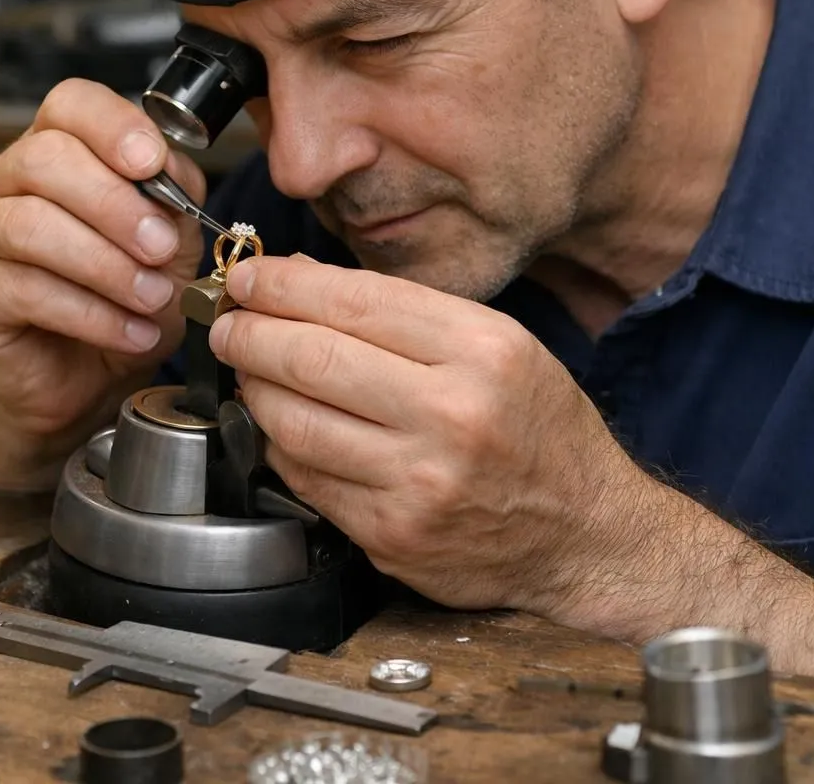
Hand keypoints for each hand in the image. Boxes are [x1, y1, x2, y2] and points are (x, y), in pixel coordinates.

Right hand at [0, 79, 206, 467]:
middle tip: (161, 248)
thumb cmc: (118, 304)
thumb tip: (174, 177)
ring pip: (30, 224)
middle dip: (114, 204)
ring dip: (105, 264)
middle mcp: (3, 179)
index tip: (152, 163)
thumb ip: (173, 204)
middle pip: (45, 159)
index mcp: (54, 150)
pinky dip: (90, 313)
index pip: (70, 105)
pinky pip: (23, 288)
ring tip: (153, 298)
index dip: (112, 126)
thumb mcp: (166, 249)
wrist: (80, 384)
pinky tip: (131, 331)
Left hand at [208, 256, 813, 679]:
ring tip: (247, 369)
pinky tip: (281, 425)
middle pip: (310, 358)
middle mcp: (451, 414)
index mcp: (482, 350)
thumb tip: (303, 284)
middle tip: (227, 322)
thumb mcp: (502, 346)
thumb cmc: (540, 430)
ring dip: (252, 389)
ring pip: (292, 422)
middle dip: (249, 333)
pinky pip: (304, 478)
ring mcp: (417, 482)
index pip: (353, 302)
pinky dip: (280, 444)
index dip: (283, 285)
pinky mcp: (391, 534)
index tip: (249, 278)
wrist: (587, 533)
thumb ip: (408, 315)